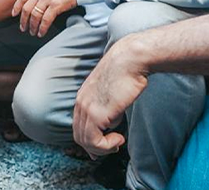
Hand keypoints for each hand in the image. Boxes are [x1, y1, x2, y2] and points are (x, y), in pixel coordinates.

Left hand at [12, 0, 76, 36]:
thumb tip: (36, 2)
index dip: (17, 7)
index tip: (14, 14)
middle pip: (27, 9)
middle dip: (23, 21)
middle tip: (23, 28)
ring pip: (35, 16)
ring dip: (32, 26)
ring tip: (33, 32)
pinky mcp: (56, 6)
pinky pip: (45, 20)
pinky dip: (42, 28)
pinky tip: (42, 32)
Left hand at [73, 37, 148, 158]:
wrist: (130, 60)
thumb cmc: (126, 74)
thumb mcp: (111, 94)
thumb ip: (107, 110)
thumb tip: (111, 129)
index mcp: (82, 98)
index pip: (78, 127)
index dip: (90, 141)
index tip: (106, 145)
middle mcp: (80, 103)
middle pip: (79, 136)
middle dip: (97, 147)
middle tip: (114, 145)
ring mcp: (86, 108)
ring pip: (85, 141)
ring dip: (103, 148)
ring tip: (118, 141)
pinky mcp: (96, 113)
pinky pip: (93, 141)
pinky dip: (106, 146)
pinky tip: (119, 138)